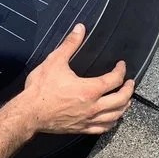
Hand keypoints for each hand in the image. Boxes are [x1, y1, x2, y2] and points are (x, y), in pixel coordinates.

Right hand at [15, 24, 134, 134]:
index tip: (121, 66)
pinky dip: (112, 122)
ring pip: (115, 116)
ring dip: (124, 107)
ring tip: (127, 100)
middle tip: (130, 83)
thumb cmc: (40, 89)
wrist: (29, 113)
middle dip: (128, 90)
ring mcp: (88, 119)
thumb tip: (80, 29)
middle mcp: (93, 106)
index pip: (114, 80)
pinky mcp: (81, 128)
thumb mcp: (55, 61)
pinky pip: (103, 128)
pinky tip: (113, 119)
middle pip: (121, 100)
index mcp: (89, 89)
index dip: (121, 71)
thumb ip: (70, 44)